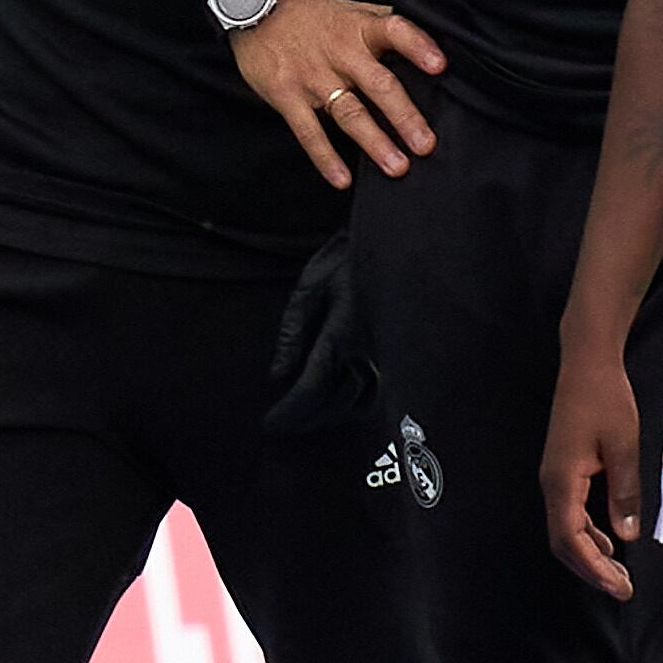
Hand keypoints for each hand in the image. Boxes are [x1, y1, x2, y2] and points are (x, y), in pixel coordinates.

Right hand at [229, 0, 446, 188]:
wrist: (254, 5)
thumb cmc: (312, 12)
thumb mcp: (351, 8)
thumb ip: (383, 24)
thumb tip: (425, 37)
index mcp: (360, 28)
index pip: (395, 31)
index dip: (418, 47)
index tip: (439, 66)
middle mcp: (342, 53)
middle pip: (379, 85)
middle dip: (404, 117)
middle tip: (426, 145)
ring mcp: (313, 77)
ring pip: (349, 113)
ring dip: (374, 142)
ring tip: (397, 167)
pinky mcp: (287, 96)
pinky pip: (309, 131)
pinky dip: (325, 157)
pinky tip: (342, 179)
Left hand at [262, 232, 377, 434]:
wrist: (391, 238)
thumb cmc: (345, 257)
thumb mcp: (309, 287)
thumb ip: (292, 333)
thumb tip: (278, 374)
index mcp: (341, 333)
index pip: (312, 388)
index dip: (289, 412)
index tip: (270, 423)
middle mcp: (367, 350)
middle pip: (334, 402)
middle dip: (304, 418)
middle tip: (279, 424)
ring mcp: (384, 352)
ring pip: (358, 400)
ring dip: (329, 415)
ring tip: (305, 418)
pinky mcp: (393, 350)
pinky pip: (376, 389)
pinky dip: (355, 403)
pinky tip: (340, 404)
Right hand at [541, 334, 645, 597]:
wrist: (587, 364)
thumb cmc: (606, 399)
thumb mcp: (624, 445)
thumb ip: (625, 492)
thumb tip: (628, 536)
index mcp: (562, 481)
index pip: (571, 540)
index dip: (594, 569)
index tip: (618, 586)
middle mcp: (552, 484)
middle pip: (563, 543)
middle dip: (591, 570)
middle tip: (622, 588)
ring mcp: (555, 477)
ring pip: (566, 530)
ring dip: (589, 554)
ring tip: (618, 571)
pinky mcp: (563, 470)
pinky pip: (570, 513)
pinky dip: (588, 533)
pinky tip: (609, 539)